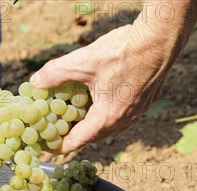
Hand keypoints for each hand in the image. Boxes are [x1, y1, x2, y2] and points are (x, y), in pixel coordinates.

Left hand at [30, 23, 182, 152]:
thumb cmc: (124, 51)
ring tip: (69, 117)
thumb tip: (35, 82)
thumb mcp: (83, 61)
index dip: (56, 146)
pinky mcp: (143, 103)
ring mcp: (136, 113)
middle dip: (70, 135)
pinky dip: (101, 115)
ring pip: (105, 128)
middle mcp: (123, 121)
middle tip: (51, 129)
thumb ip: (56, 73)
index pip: (76, 142)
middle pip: (90, 138)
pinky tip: (94, 100)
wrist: (161, 38)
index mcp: (107, 118)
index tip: (42, 144)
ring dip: (87, 125)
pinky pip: (118, 117)